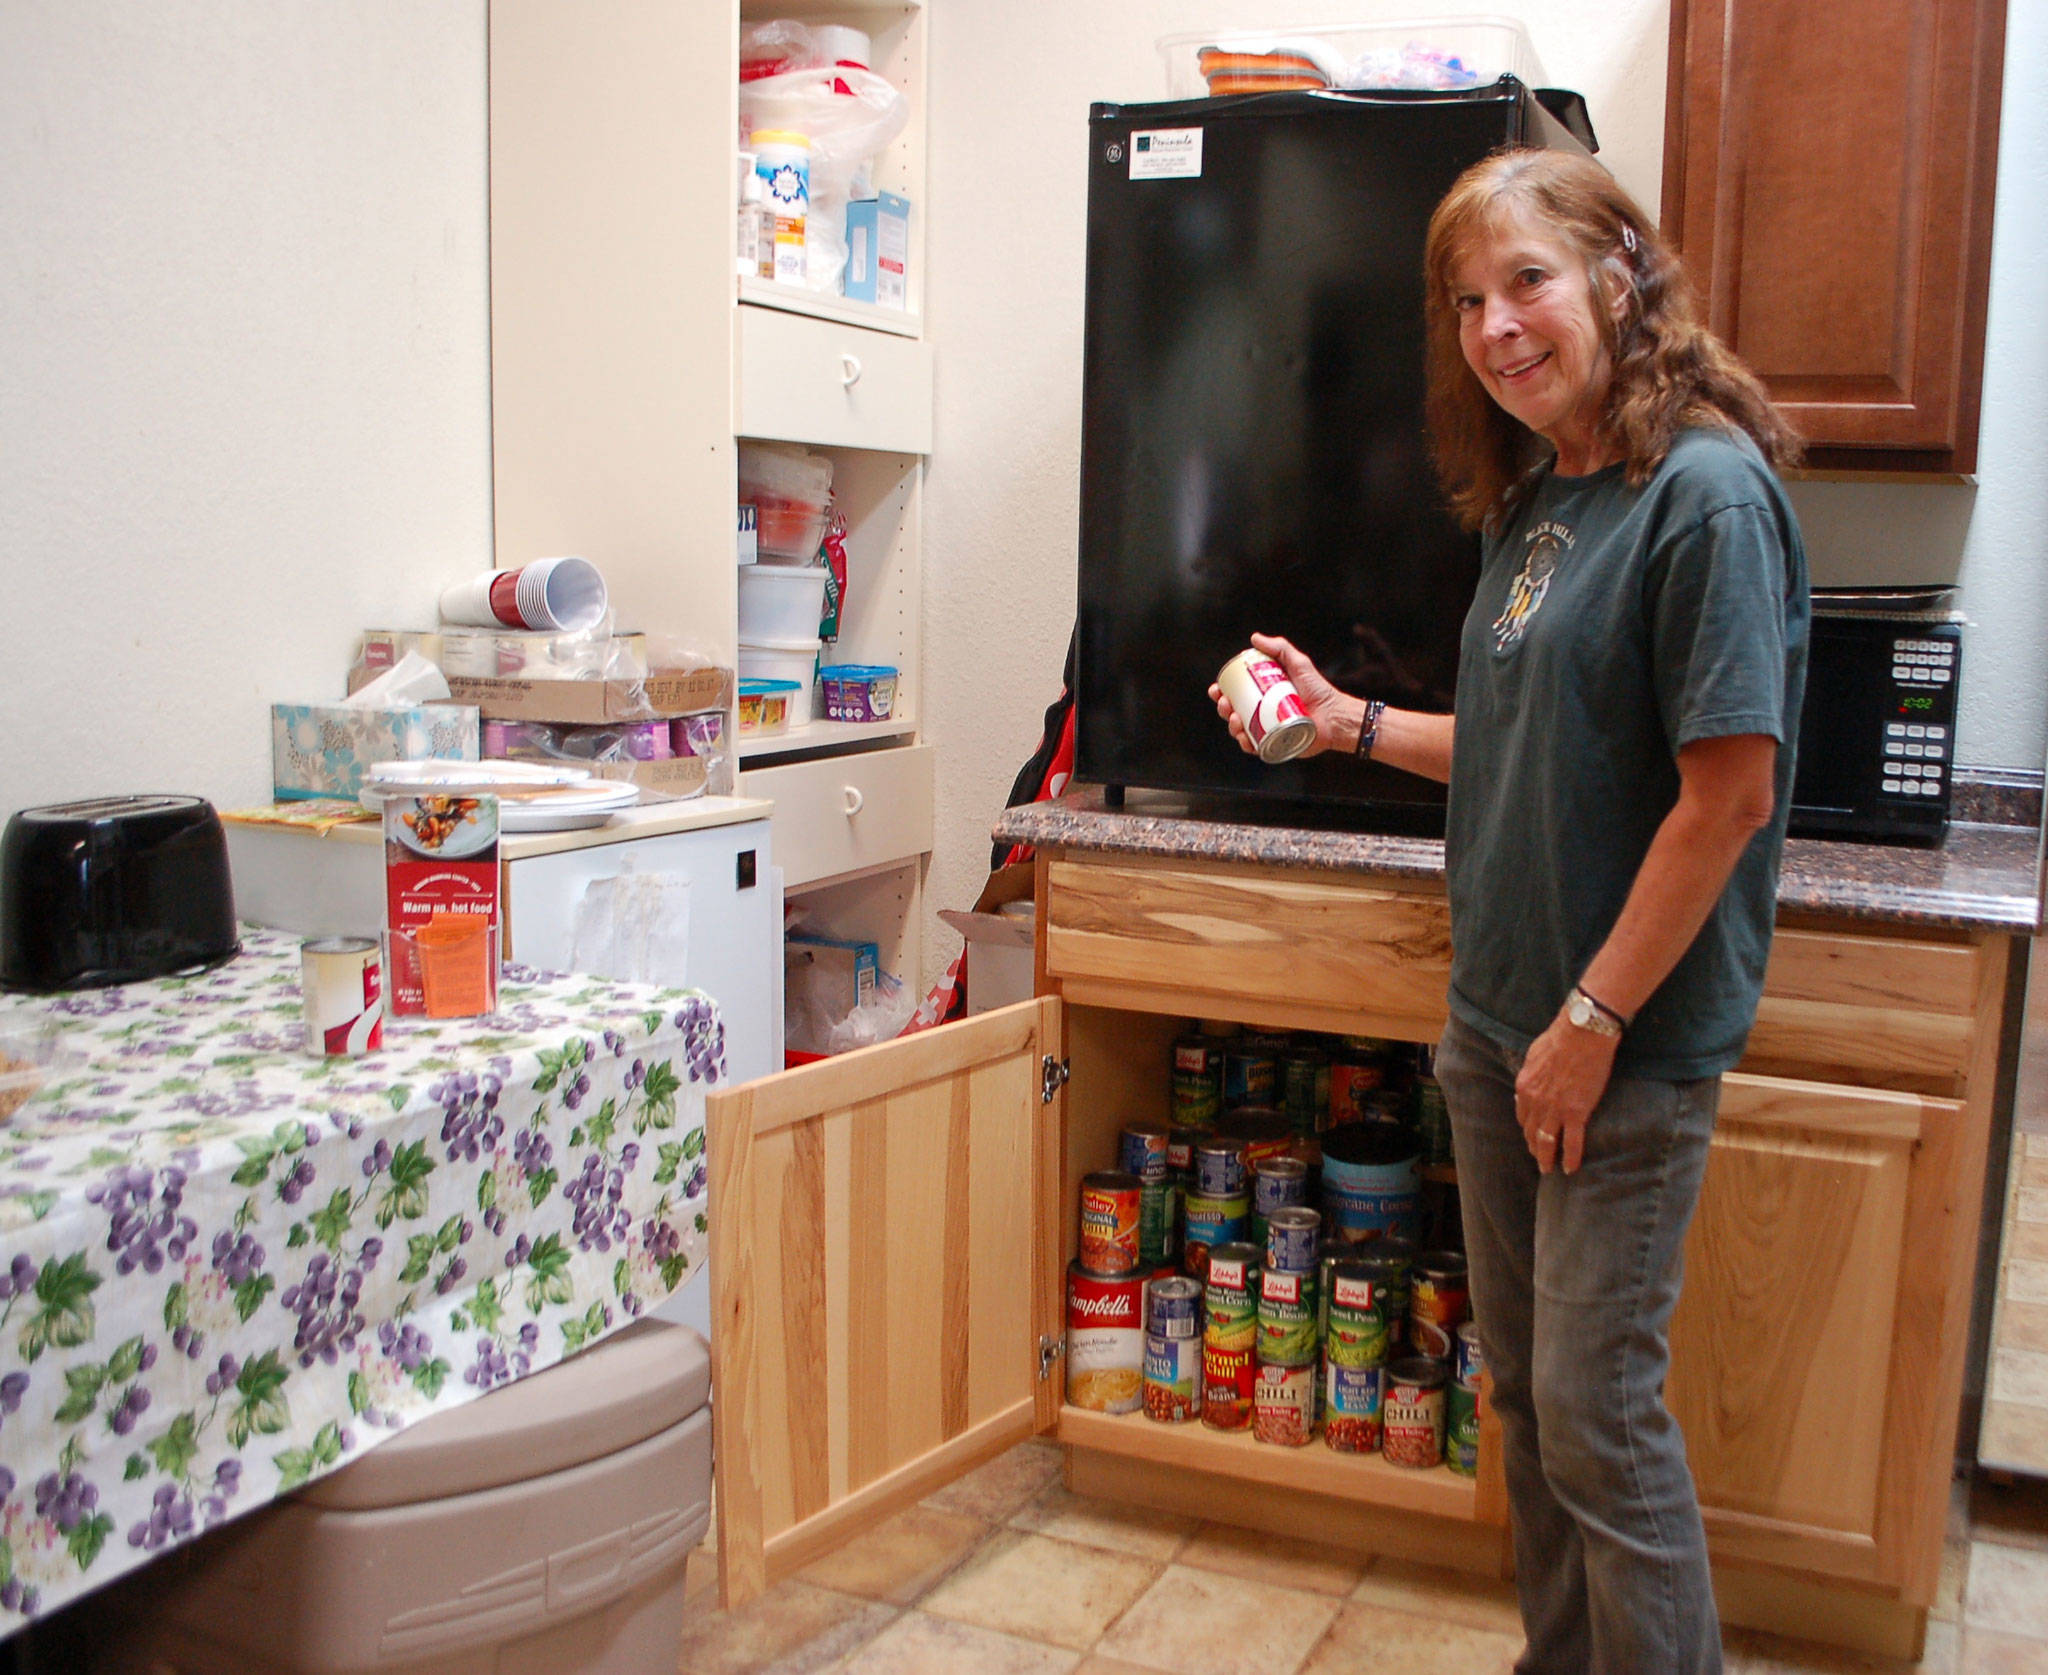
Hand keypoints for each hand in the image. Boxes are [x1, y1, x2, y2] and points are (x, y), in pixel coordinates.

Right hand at [1207, 632, 1351, 757]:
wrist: (1334, 714)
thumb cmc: (1318, 690)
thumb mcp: (1298, 663)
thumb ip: (1280, 647)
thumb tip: (1254, 638)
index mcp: (1262, 696)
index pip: (1236, 694)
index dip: (1222, 693)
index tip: (1217, 689)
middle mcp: (1261, 714)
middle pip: (1234, 713)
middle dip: (1223, 709)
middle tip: (1226, 703)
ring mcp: (1267, 730)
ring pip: (1240, 731)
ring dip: (1232, 726)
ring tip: (1236, 719)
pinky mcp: (1275, 745)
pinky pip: (1255, 747)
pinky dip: (1246, 743)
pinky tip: (1244, 737)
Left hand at [1515, 1011, 1619, 1174]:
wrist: (1582, 1034)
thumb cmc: (1561, 1038)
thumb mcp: (1534, 1055)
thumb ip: (1530, 1075)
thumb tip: (1526, 1085)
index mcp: (1524, 1087)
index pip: (1522, 1115)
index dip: (1527, 1127)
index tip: (1532, 1134)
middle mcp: (1535, 1102)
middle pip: (1531, 1132)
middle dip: (1533, 1147)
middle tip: (1538, 1157)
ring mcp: (1555, 1109)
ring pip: (1547, 1142)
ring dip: (1546, 1158)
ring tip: (1549, 1168)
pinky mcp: (1576, 1113)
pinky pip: (1571, 1142)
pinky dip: (1570, 1158)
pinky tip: (1570, 1168)